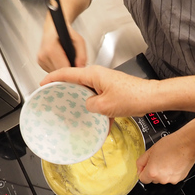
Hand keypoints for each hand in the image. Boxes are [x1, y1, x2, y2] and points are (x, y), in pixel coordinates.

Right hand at [36, 17, 87, 71]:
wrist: (53, 29)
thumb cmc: (66, 33)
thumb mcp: (78, 40)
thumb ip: (82, 54)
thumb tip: (81, 68)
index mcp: (51, 48)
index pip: (63, 68)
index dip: (72, 71)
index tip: (78, 70)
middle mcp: (43, 55)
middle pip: (59, 73)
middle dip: (68, 70)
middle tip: (74, 64)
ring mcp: (40, 60)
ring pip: (55, 73)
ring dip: (62, 70)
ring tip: (67, 60)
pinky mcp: (40, 63)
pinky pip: (51, 71)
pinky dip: (57, 68)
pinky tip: (60, 61)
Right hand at [40, 66, 158, 116]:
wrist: (151, 98)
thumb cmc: (132, 97)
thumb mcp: (104, 106)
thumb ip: (89, 105)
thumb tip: (87, 106)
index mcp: (92, 74)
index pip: (66, 73)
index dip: (52, 78)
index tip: (43, 83)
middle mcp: (98, 75)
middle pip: (76, 82)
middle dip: (66, 91)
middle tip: (56, 99)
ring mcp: (105, 81)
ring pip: (88, 92)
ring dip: (84, 103)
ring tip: (77, 112)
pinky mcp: (112, 89)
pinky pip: (99, 98)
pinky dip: (98, 108)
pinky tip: (100, 121)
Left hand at [136, 132, 194, 184]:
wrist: (187, 144)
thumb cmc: (171, 145)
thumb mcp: (151, 150)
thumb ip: (141, 161)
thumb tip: (139, 167)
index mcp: (152, 172)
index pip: (142, 179)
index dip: (143, 171)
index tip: (146, 166)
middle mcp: (162, 179)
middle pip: (153, 179)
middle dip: (153, 171)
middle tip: (158, 160)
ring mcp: (171, 180)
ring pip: (162, 178)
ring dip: (163, 172)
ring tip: (167, 160)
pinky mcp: (179, 179)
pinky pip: (171, 177)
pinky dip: (171, 172)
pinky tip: (173, 163)